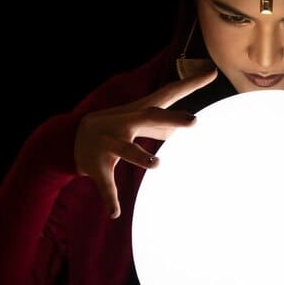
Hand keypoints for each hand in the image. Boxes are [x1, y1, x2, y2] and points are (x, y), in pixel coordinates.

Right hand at [74, 68, 216, 218]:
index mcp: (139, 112)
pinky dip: (110, 198)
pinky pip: (105, 183)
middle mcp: (125, 123)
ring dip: (141, 157)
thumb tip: (192, 123)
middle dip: (171, 119)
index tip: (212, 72)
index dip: (190, 83)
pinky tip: (115, 212)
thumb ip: (166, 124)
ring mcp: (109, 144)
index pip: (168, 93)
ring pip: (126, 150)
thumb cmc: (117, 128)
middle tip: (194, 121)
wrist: (71, 138)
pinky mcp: (97, 166)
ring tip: (157, 164)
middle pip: (150, 117)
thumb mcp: (140, 121)